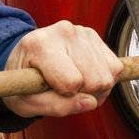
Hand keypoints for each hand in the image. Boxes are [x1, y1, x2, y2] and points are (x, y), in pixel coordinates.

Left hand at [3, 21, 124, 118]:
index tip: (52, 91)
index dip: (66, 95)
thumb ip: (57, 106)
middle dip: (84, 94)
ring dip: (95, 89)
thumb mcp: (28, 103)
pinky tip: (85, 77)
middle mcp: (63, 31)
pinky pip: (115, 66)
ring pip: (108, 74)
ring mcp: (81, 31)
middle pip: (94, 79)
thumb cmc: (22, 82)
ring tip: (73, 86)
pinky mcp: (93, 35)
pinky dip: (104, 78)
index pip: (72, 81)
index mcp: (40, 45)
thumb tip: (90, 103)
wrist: (25, 60)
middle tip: (64, 92)